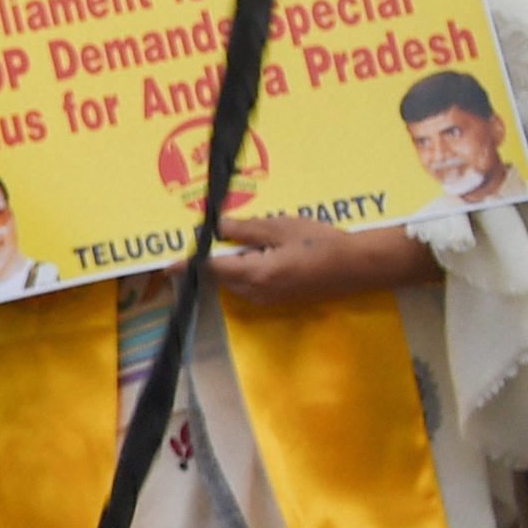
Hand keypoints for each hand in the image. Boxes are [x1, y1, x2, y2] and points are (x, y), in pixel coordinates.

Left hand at [211, 213, 436, 310]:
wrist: (359, 266)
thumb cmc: (322, 243)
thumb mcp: (282, 228)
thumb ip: (247, 230)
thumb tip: (217, 227)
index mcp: (255, 274)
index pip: (212, 269)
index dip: (189, 264)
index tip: (168, 263)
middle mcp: (257, 293)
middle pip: (221, 276)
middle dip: (212, 260)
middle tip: (207, 237)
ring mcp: (270, 299)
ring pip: (235, 282)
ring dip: (230, 264)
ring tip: (236, 240)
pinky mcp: (281, 299)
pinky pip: (251, 285)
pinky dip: (246, 270)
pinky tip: (258, 252)